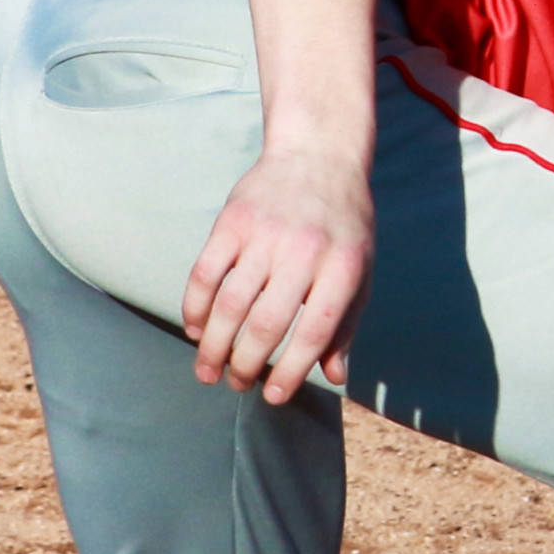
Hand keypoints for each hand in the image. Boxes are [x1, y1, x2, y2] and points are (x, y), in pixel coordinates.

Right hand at [181, 148, 373, 402]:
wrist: (318, 157)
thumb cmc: (344, 226)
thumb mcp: (360, 271)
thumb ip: (346, 324)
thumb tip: (334, 376)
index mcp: (343, 269)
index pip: (314, 331)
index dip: (291, 369)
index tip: (273, 396)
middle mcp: (303, 253)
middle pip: (266, 322)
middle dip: (246, 363)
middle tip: (237, 385)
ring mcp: (264, 236)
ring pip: (230, 303)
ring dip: (213, 344)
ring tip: (208, 370)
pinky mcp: (231, 222)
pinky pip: (205, 273)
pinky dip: (194, 306)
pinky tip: (193, 329)